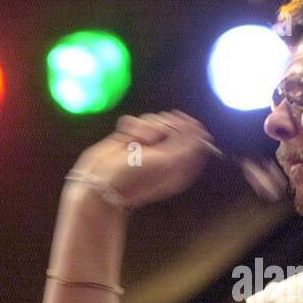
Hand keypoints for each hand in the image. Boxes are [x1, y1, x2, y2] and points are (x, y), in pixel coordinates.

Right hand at [71, 109, 213, 207]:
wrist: (102, 181)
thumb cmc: (136, 177)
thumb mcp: (167, 163)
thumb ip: (185, 146)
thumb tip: (200, 131)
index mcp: (178, 167)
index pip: (194, 144)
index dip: (193, 132)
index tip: (191, 123)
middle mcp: (163, 155)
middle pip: (174, 126)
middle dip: (168, 125)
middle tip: (159, 135)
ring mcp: (145, 146)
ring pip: (154, 120)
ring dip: (147, 126)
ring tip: (139, 140)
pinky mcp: (128, 138)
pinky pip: (135, 121)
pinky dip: (131, 126)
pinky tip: (127, 137)